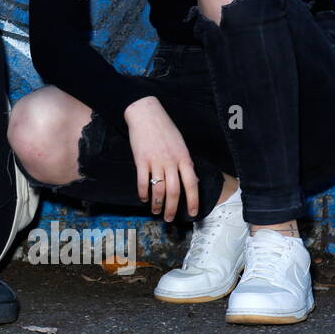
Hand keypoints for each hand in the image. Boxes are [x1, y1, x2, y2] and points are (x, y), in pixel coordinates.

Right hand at [124, 96, 198, 221]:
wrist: (146, 114)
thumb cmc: (165, 128)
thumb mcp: (181, 144)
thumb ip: (185, 162)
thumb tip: (191, 179)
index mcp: (184, 158)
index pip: (192, 184)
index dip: (193, 201)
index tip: (193, 213)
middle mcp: (171, 162)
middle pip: (174, 191)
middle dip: (173, 208)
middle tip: (170, 219)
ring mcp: (155, 161)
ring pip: (159, 189)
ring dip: (157, 204)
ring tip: (156, 211)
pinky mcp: (141, 160)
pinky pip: (142, 181)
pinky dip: (143, 193)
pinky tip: (143, 198)